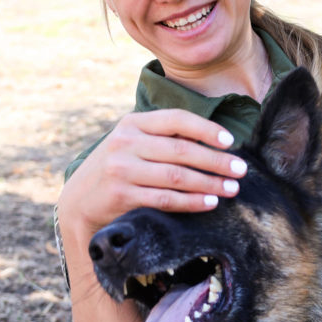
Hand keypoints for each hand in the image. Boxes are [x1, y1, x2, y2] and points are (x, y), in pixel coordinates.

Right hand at [58, 108, 247, 237]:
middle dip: (216, 161)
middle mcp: (126, 142)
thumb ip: (164, 139)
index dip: (206, 129)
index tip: (230, 142)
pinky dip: (192, 202)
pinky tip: (210, 202)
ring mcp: (122, 169)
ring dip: (209, 183)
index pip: (176, 120)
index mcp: (133, 123)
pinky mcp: (122, 195)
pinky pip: (166, 199)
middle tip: (241, 170)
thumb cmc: (120, 167)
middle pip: (182, 150)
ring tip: (232, 188)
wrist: (79, 199)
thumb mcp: (134, 144)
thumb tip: (215, 144)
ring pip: (177, 176)